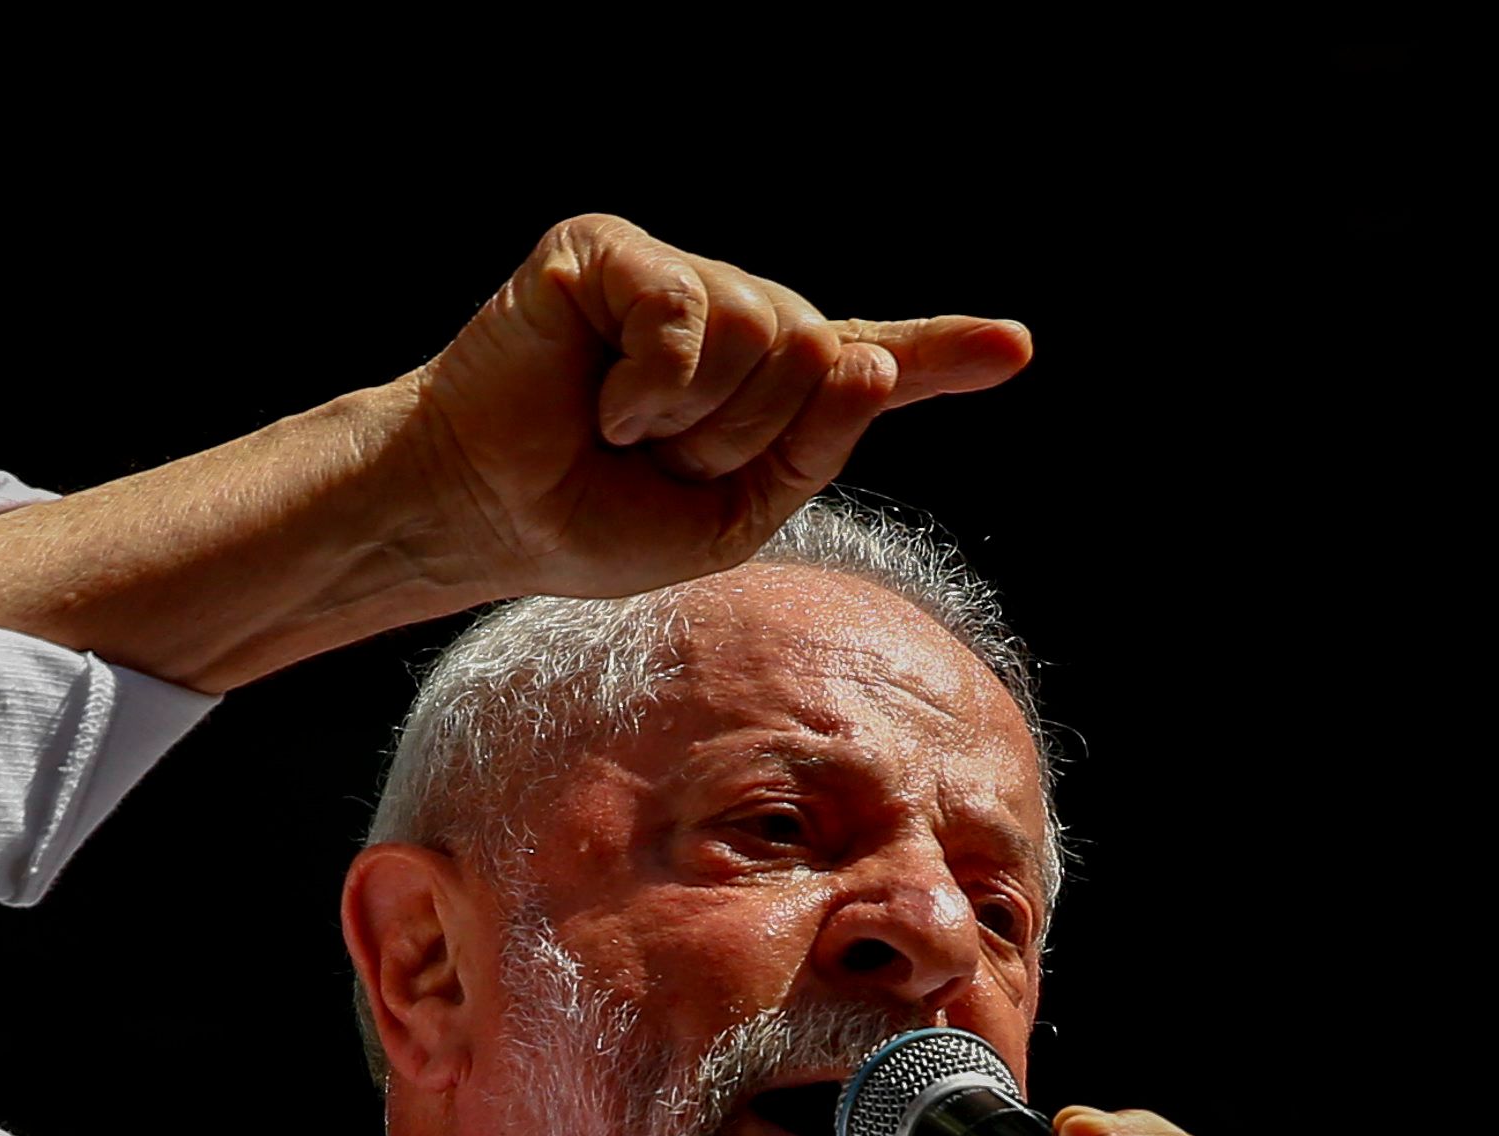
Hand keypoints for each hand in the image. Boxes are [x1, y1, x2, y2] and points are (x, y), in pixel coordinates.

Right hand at [401, 213, 1031, 600]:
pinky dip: (652, 387)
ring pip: (767, 333)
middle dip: (744, 438)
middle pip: (822, 357)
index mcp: (771, 391)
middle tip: (657, 458)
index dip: (944, 349)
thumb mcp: (727, 516)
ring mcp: (679, 276)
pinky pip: (691, 318)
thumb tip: (856, 351)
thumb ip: (812, 449)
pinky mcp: (614, 251)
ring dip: (696, 418)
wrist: (484, 513)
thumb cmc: (594, 520)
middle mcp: (738, 316)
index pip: (870, 364)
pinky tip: (602, 401)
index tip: (1015, 346)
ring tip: (626, 430)